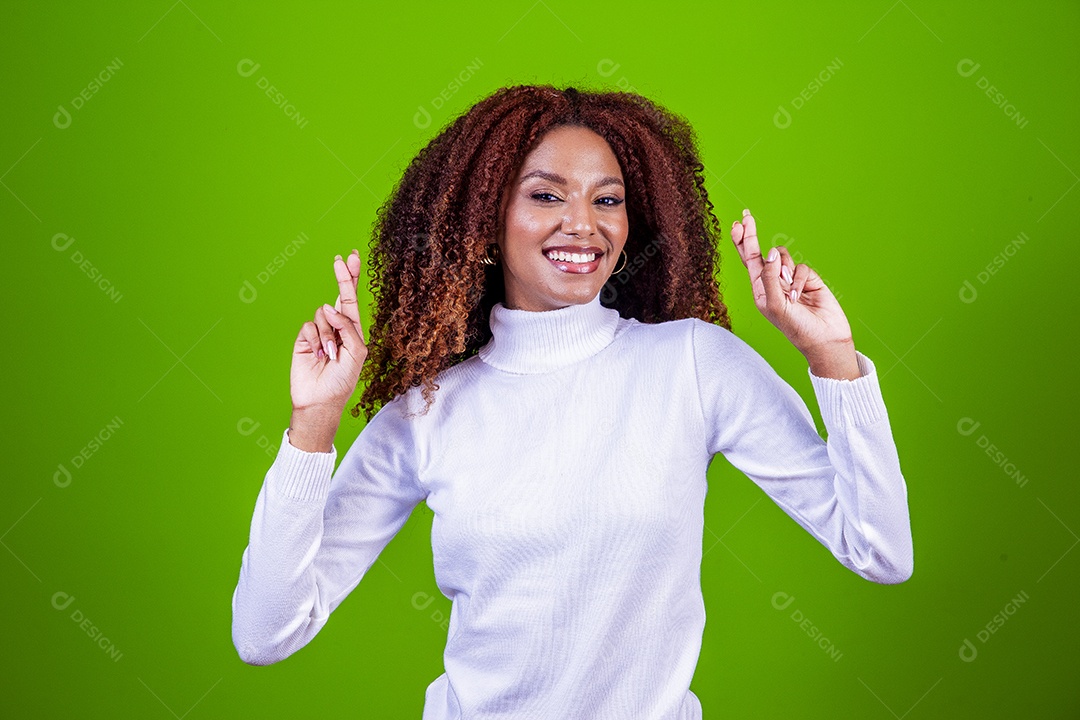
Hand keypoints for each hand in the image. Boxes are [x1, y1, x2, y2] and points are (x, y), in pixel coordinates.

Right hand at [289, 250, 367, 411]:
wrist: (321, 400)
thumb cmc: (343, 380)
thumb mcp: (356, 353)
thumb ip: (347, 328)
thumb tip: (330, 307)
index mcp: (353, 330)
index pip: (353, 300)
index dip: (352, 278)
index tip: (352, 257)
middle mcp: (337, 327)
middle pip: (339, 296)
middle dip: (342, 277)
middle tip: (341, 258)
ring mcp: (320, 332)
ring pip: (322, 313)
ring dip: (327, 333)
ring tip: (331, 354)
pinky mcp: (304, 339)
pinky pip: (308, 325)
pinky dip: (315, 338)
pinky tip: (318, 354)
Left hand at [729, 209, 852, 355]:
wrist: (823, 338)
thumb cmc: (795, 327)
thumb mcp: (774, 304)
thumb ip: (769, 277)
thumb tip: (770, 251)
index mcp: (759, 290)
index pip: (748, 261)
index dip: (742, 241)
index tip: (737, 223)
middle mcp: (772, 283)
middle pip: (761, 253)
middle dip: (752, 235)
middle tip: (746, 216)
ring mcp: (790, 280)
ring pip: (783, 257)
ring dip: (784, 267)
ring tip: (787, 288)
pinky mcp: (808, 279)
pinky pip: (802, 267)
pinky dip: (800, 279)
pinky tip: (800, 295)